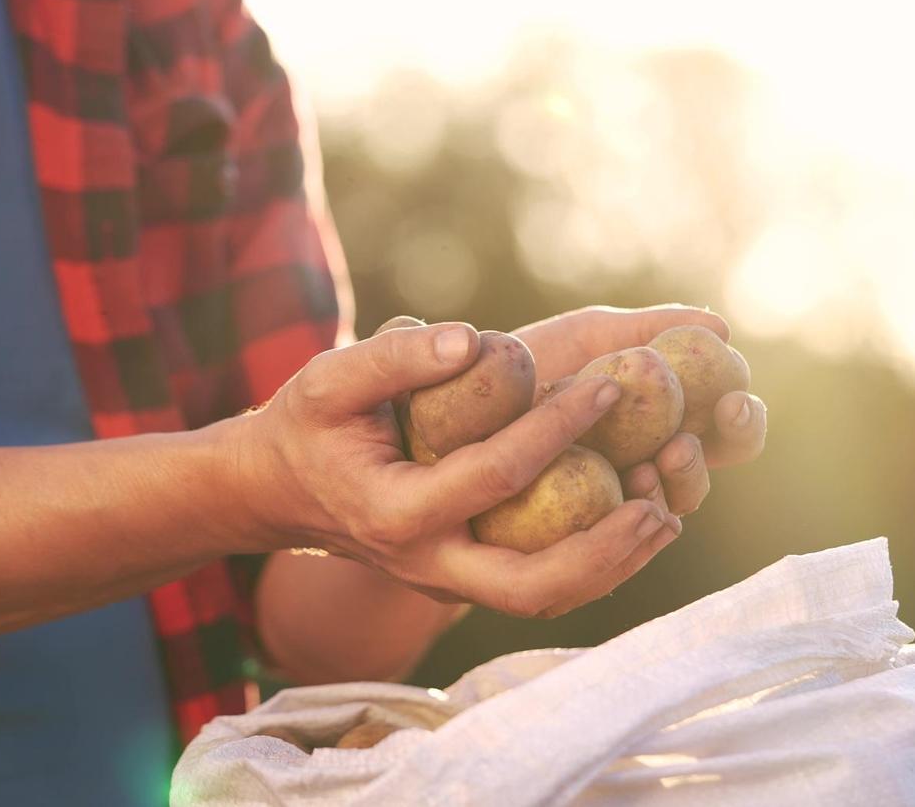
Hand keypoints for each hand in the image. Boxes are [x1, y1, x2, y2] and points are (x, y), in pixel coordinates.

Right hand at [222, 323, 681, 617]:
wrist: (278, 490)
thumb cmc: (305, 427)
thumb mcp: (330, 379)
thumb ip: (396, 357)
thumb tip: (477, 340)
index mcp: (394, 512)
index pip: (494, 475)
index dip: (555, 429)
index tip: (605, 389)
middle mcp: (424, 563)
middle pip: (530, 585)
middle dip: (604, 548)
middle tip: (659, 502)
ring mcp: (442, 580)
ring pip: (539, 598)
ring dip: (608, 567)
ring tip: (662, 516)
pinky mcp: (456, 578)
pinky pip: (531, 586)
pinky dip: (585, 564)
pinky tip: (623, 524)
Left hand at [514, 304, 767, 516]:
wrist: (458, 398)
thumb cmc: (528, 361)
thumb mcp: (589, 337)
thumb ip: (649, 329)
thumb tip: (721, 328)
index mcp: (669, 414)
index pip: (727, 423)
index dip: (742, 416)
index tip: (733, 397)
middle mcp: (655, 456)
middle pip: (716, 464)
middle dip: (729, 450)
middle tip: (711, 428)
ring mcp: (624, 491)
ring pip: (679, 499)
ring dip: (685, 480)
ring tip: (667, 454)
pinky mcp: (587, 525)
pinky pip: (629, 530)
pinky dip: (639, 510)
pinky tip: (631, 488)